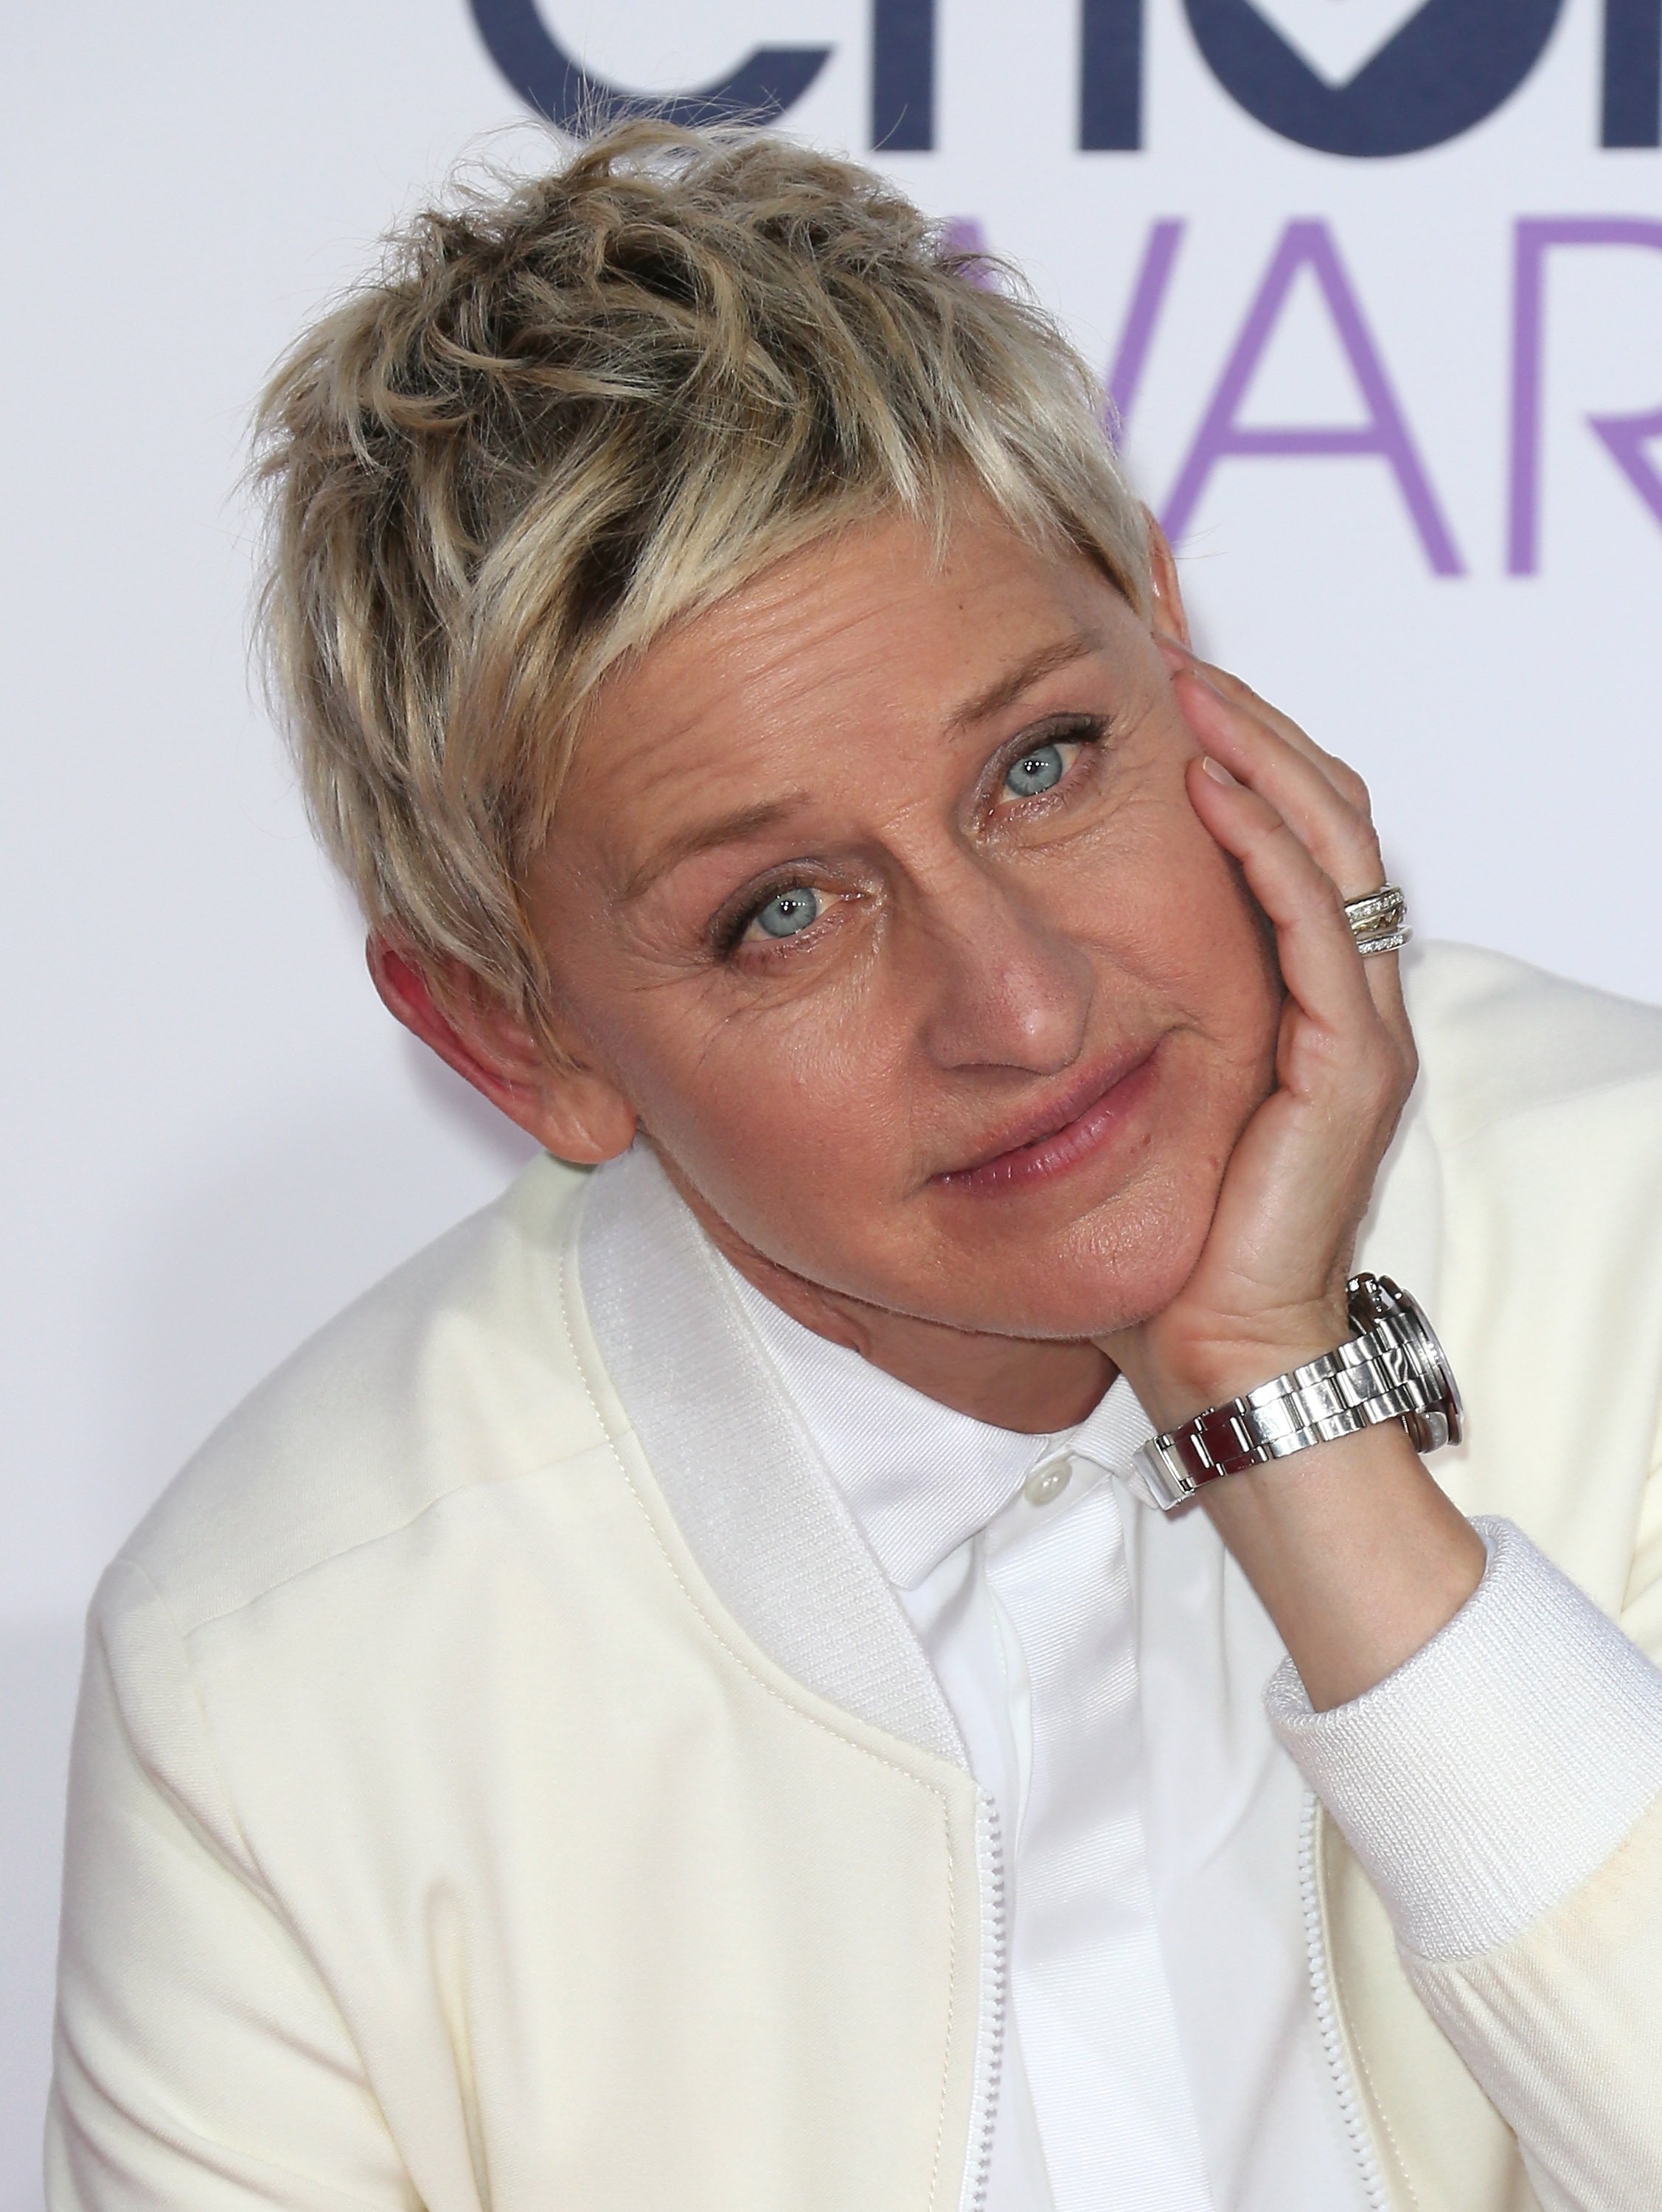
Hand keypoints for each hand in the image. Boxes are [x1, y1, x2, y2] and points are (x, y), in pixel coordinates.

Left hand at [1097, 643, 1417, 1429]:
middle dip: (1251, 723)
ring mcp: (1357, 1026)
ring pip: (1335, 843)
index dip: (1238, 751)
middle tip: (1167, 656)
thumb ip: (1119, 1010)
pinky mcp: (1352, 1063)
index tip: (1150, 691)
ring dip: (1262, 755)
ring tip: (1187, 691)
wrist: (1209, 1349)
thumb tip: (1028, 938)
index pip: (1293, 835)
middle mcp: (1344, 996)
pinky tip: (1210, 790)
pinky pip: (1319, 923)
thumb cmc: (1157, 1230)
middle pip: (1327, 812)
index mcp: (1298, 995)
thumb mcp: (1130, 1091)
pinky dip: (1270, 846)